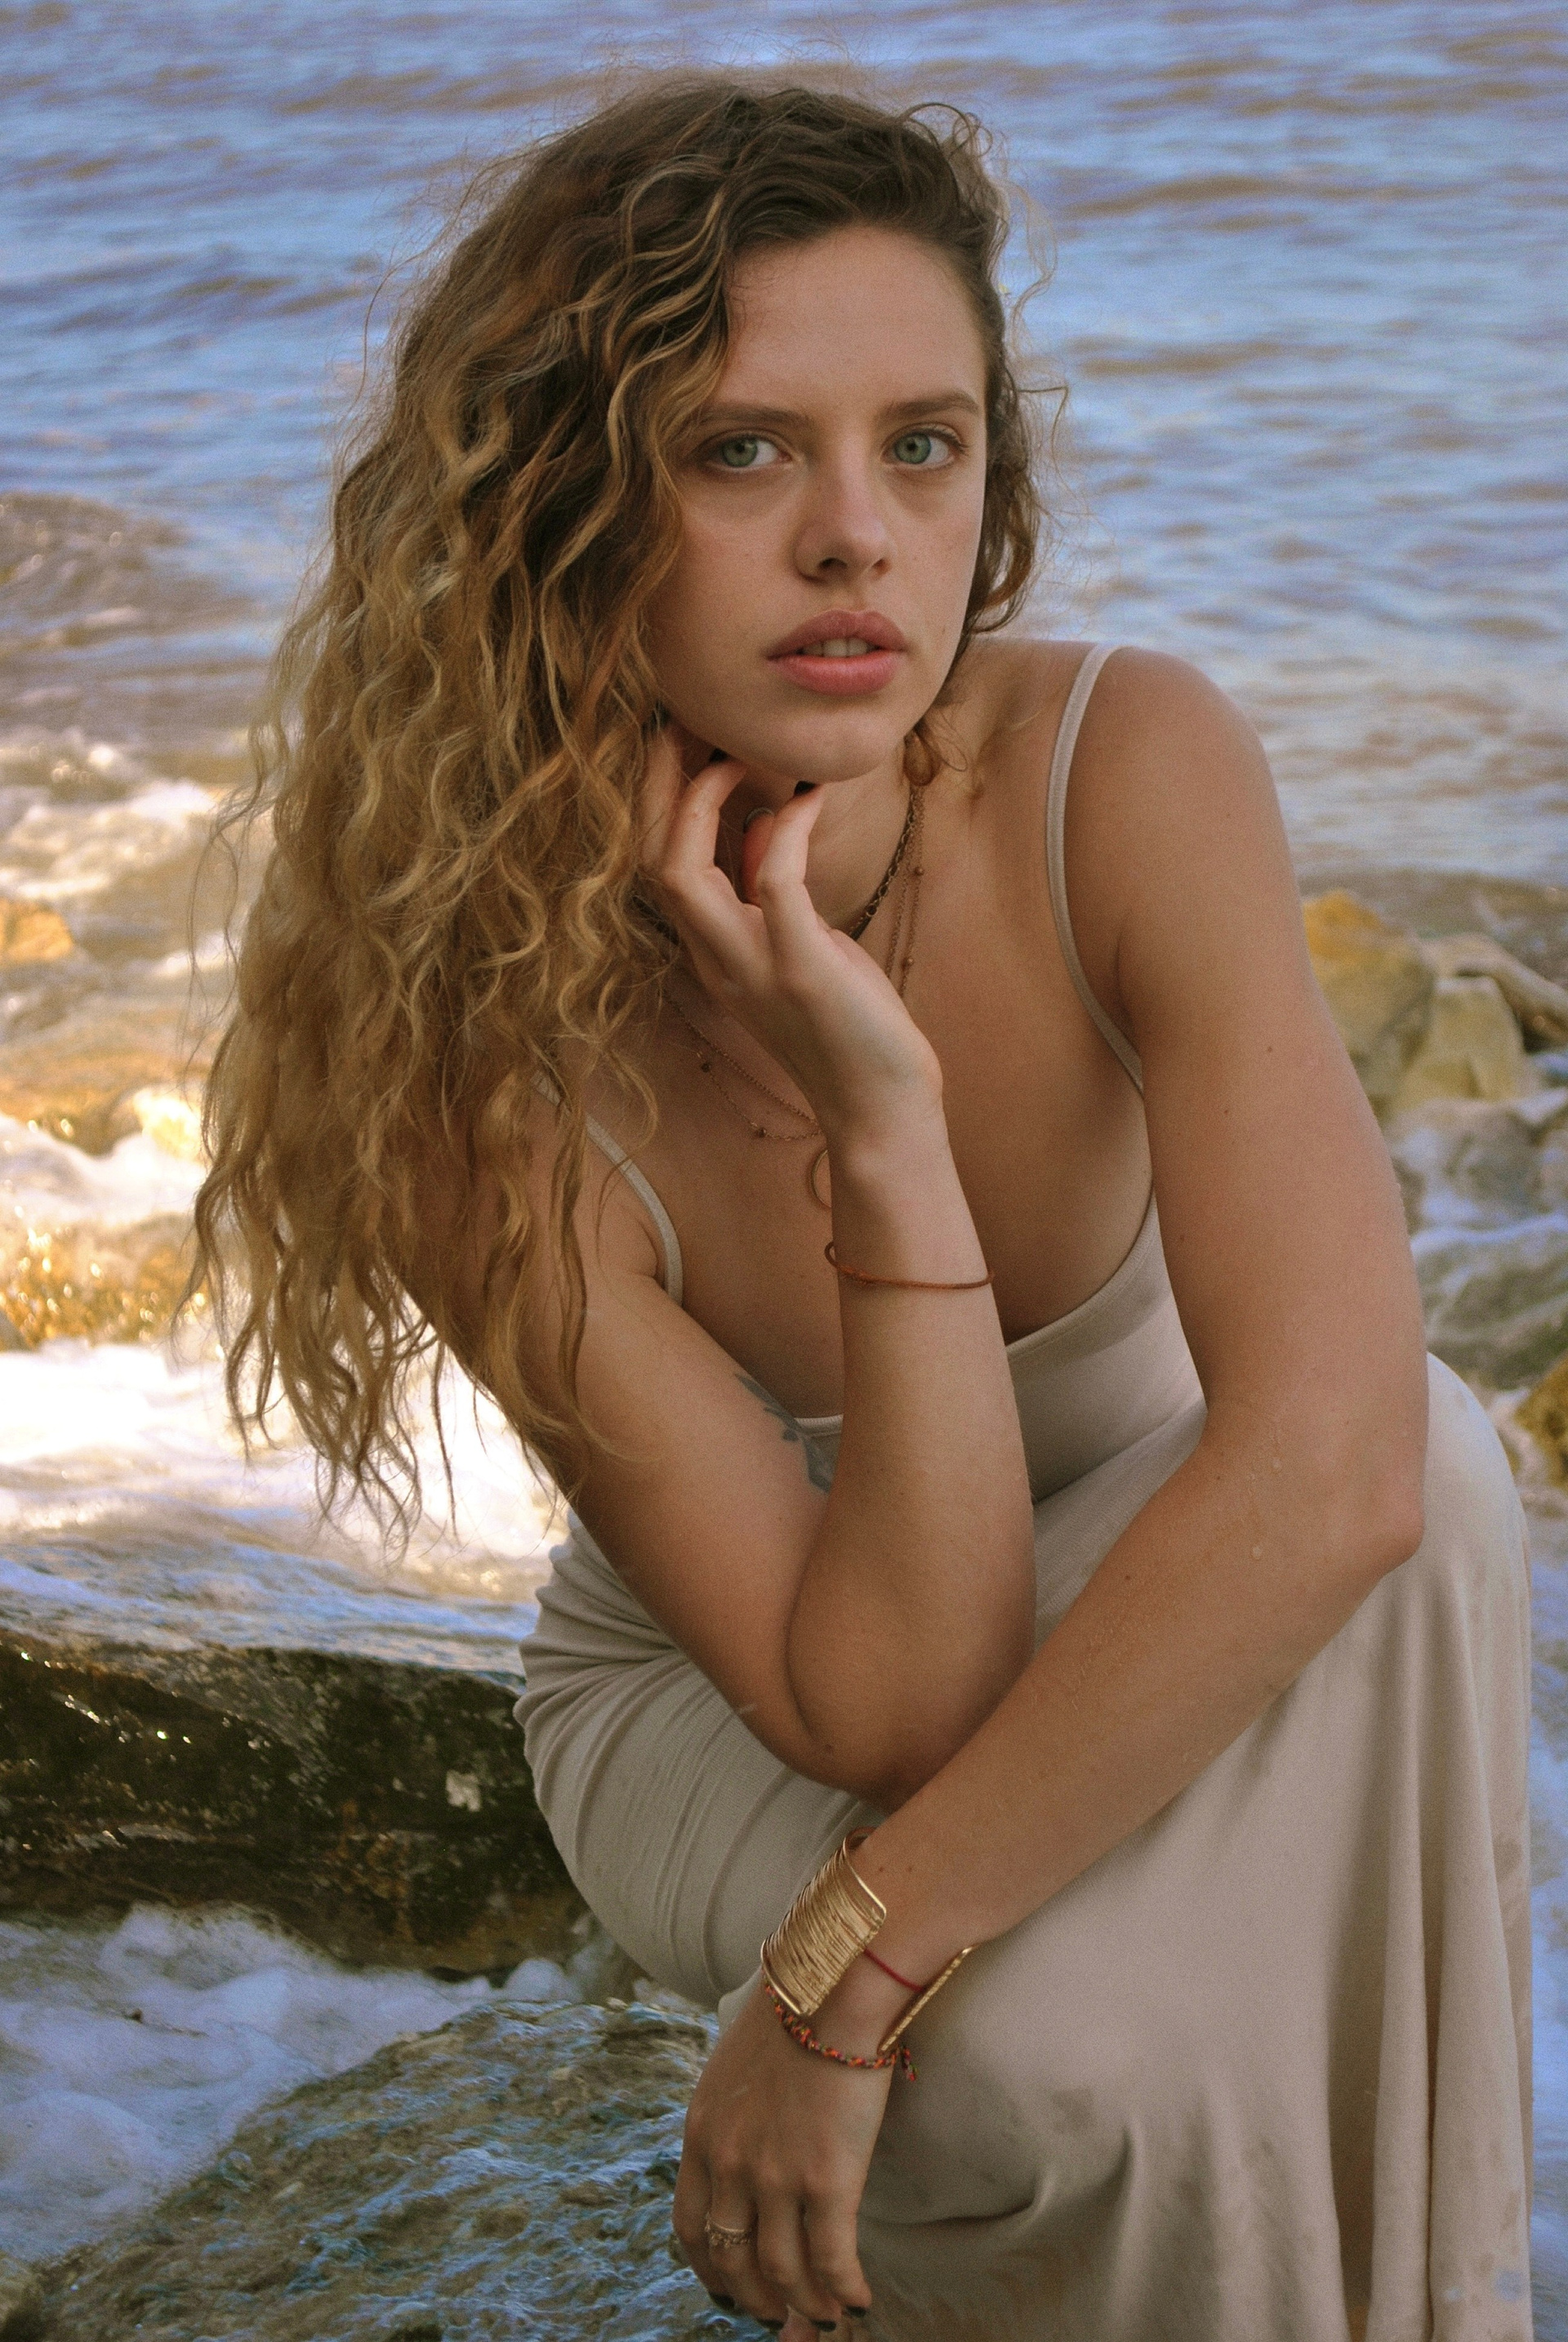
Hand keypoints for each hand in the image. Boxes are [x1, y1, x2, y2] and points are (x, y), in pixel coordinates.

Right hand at [639, 724, 940, 1142]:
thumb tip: (761, 824)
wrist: (879, 1107)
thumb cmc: (848, 1026)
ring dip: (699, 800)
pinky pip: (772, 880)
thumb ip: (766, 894)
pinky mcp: (800, 967)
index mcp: (711, 953)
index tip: (688, 741)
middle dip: (659, 784)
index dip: (660, 798)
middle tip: (687, 723)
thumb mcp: (798, 948)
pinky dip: (787, 829)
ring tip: (732, 749)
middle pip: (649, 858)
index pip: (655, 863)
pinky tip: (813, 797)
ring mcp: (751, 965)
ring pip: (679, 871)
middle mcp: (715, 959)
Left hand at [673, 1975, 894, 2328]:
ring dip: (803, 2306)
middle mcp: (728, 2163)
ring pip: (780, 2273)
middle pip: (731, 2260)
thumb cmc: (794, 2012)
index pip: (690, 2227)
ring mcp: (774, 2176)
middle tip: (779, 2317)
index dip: (710, 2269)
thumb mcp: (734, 2067)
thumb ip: (733, 2117)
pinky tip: (858, 2299)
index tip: (729, 2288)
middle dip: (755, 2300)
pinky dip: (843, 2290)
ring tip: (823, 2317)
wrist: (832, 1983)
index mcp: (701, 2134)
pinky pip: (830, 2261)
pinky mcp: (826, 2179)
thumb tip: (750, 2152)